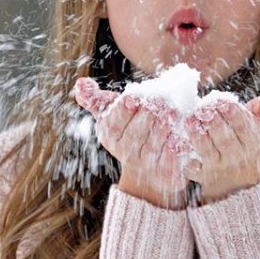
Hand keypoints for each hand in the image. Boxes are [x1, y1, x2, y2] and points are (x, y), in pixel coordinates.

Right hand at [75, 78, 188, 208]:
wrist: (153, 167)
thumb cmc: (133, 128)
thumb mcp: (114, 113)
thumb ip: (98, 99)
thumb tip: (79, 83)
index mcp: (111, 136)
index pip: (113, 124)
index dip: (122, 111)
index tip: (132, 98)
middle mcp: (126, 154)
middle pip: (134, 134)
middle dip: (147, 115)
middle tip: (160, 99)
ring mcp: (146, 166)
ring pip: (152, 147)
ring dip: (162, 129)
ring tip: (173, 112)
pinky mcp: (166, 174)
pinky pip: (170, 162)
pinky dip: (175, 149)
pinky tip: (180, 136)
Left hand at [182, 93, 259, 201]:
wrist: (238, 174)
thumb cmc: (247, 135)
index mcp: (253, 140)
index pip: (244, 127)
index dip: (233, 114)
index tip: (223, 101)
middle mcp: (236, 155)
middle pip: (225, 140)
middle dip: (214, 122)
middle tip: (203, 107)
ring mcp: (217, 165)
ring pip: (208, 151)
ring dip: (198, 136)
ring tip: (190, 120)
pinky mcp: (200, 172)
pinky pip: (191, 166)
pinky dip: (183, 155)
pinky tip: (176, 141)